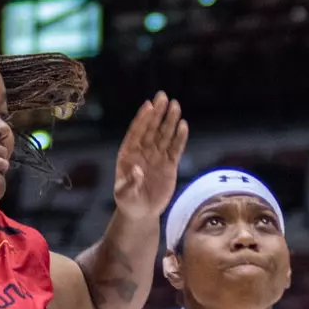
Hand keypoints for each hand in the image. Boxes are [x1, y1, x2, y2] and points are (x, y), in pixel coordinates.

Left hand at [112, 92, 187, 220]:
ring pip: (164, 135)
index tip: (149, 105)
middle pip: (152, 128)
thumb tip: (137, 171)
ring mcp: (157, 156)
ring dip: (170, 121)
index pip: (136, 132)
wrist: (141, 212)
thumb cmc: (128, 202)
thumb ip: (130, 183)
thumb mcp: (124, 195)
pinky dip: (179, 138)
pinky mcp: (169, 165)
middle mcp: (143, 151)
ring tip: (176, 106)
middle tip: (163, 96)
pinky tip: (184, 126)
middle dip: (158, 113)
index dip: (142, 119)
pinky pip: (175, 149)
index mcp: (128, 154)